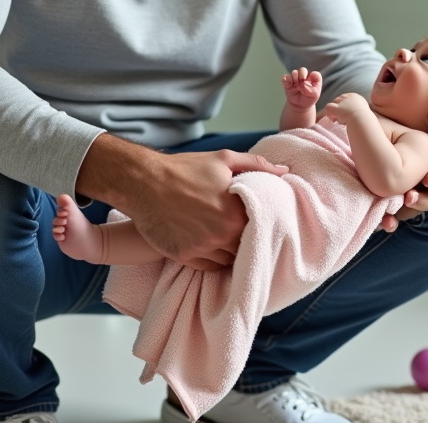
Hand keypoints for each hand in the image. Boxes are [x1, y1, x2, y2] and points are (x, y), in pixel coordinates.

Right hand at [78, 135, 287, 270]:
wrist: (144, 181)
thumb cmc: (184, 168)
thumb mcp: (224, 159)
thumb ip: (257, 165)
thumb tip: (284, 171)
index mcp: (236, 213)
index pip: (261, 229)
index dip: (261, 225)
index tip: (259, 222)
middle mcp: (222, 235)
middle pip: (246, 248)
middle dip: (246, 241)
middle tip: (241, 232)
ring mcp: (202, 248)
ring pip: (229, 260)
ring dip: (230, 252)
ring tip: (225, 238)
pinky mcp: (184, 257)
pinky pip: (208, 267)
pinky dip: (212, 259)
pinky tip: (210, 245)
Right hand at [282, 67, 321, 108]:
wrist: (299, 105)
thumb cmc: (308, 98)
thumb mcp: (314, 96)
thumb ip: (312, 90)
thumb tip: (303, 84)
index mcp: (313, 78)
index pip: (315, 74)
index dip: (313, 77)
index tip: (310, 83)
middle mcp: (304, 76)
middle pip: (303, 70)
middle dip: (302, 75)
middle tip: (301, 82)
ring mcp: (295, 78)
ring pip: (294, 72)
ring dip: (294, 78)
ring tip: (296, 86)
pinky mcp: (288, 82)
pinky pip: (285, 77)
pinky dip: (286, 80)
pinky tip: (289, 85)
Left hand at [322, 92, 370, 124]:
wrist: (362, 119)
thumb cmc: (365, 117)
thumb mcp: (363, 109)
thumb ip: (358, 109)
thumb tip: (354, 113)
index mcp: (355, 96)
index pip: (346, 98)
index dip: (344, 105)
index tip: (345, 113)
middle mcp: (347, 97)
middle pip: (339, 100)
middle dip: (339, 108)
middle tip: (340, 117)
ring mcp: (341, 102)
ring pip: (334, 103)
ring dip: (334, 111)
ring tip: (336, 120)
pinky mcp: (336, 107)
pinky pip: (328, 107)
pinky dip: (327, 112)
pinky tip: (331, 119)